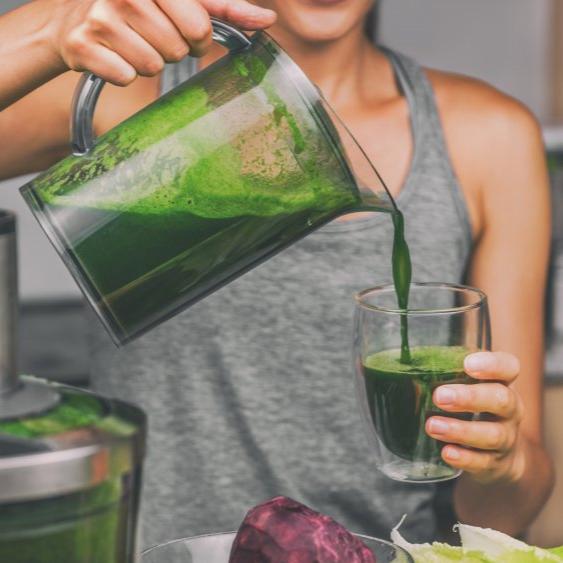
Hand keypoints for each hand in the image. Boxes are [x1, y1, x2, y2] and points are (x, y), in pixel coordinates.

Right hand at [48, 0, 276, 84]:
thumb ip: (222, 7)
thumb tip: (267, 20)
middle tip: (152, 37)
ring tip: (131, 44)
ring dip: (147, 62)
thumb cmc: (135, 9)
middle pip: (178, 50)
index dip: (197, 37)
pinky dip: (123, 73)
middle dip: (172, 49)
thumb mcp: (178, 0)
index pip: (199, 26)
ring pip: (153, 66)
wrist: (71, 20)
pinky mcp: (83, 46)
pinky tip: (113, 56)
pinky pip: (126, 77)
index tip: (184, 31)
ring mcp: (101, 18)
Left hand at [426, 351, 525, 483]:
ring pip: (492, 434)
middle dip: (470, 397)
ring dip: (460, 430)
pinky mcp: (496, 464)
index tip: (467, 364)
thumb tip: (395, 361)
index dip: (492, 364)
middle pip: (501, 400)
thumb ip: (442, 373)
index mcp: (500, 382)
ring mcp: (506, 438)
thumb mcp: (464, 387)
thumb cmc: (472, 408)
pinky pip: (484, 462)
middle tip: (439, 396)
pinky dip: (464, 458)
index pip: (509, 367)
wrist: (498, 456)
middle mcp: (509, 409)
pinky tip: (446, 453)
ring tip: (431, 426)